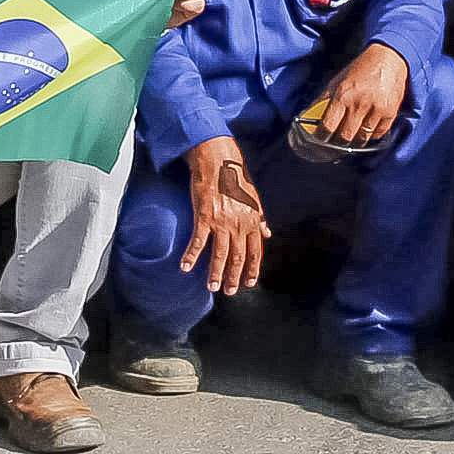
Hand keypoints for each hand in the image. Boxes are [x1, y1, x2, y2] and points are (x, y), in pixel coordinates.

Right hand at [180, 136, 268, 296]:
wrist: (218, 162)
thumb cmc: (236, 180)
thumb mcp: (254, 199)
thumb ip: (260, 219)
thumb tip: (268, 233)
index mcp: (252, 220)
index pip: (255, 251)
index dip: (252, 269)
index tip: (248, 282)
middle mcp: (239, 224)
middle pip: (238, 256)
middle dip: (234, 276)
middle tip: (229, 291)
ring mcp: (221, 222)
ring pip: (220, 254)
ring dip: (215, 273)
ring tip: (212, 287)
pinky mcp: (204, 217)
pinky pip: (198, 241)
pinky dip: (192, 256)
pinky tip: (186, 267)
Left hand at [315, 42, 410, 147]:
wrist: (388, 58)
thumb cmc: (359, 69)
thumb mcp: (336, 82)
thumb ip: (323, 101)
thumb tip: (307, 119)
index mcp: (342, 95)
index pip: (327, 127)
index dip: (321, 139)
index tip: (318, 144)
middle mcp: (359, 103)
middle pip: (344, 137)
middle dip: (337, 147)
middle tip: (333, 150)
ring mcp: (376, 109)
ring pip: (362, 139)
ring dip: (354, 144)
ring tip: (349, 143)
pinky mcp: (390, 112)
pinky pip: (378, 135)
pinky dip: (371, 137)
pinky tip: (366, 132)